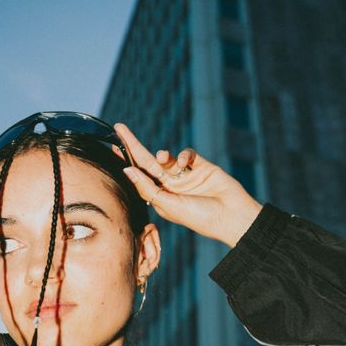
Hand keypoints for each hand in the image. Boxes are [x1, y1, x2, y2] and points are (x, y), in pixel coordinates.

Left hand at [114, 123, 262, 247]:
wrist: (232, 216)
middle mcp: (171, 186)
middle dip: (134, 145)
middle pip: (147, 162)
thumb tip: (127, 170)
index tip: (112, 146)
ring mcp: (185, 175)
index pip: (139, 177)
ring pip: (166, 158)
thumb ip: (147, 187)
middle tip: (119, 128)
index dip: (126, 161)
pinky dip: (182, 155)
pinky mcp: (201, 166)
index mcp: (160, 198)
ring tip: (163, 159)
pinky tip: (184, 163)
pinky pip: (186, 154)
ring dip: (162, 155)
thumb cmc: (200, 217)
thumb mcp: (169, 205)